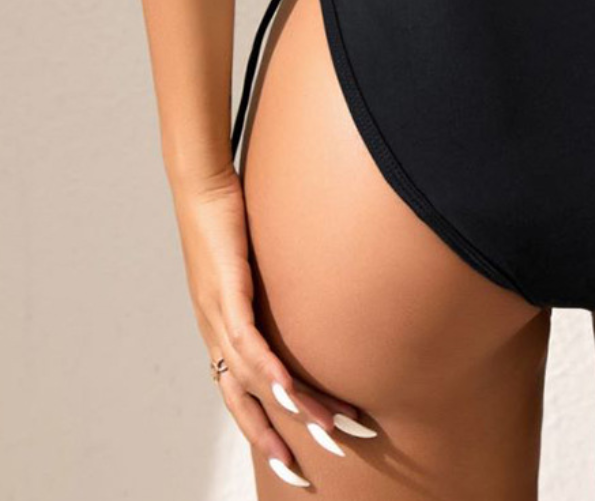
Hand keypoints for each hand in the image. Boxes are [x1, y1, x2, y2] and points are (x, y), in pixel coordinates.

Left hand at [174, 168, 376, 487]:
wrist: (202, 187)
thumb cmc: (230, 219)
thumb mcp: (257, 265)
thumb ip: (277, 288)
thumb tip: (313, 295)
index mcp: (222, 331)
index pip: (243, 394)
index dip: (266, 431)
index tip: (296, 458)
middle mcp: (216, 333)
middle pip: (244, 403)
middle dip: (278, 441)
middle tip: (310, 471)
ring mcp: (218, 316)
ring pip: (253, 379)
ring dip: (293, 408)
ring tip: (327, 428)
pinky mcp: (226, 292)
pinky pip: (249, 342)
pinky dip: (269, 370)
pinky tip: (289, 390)